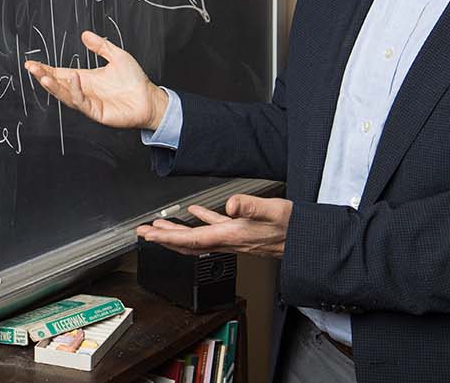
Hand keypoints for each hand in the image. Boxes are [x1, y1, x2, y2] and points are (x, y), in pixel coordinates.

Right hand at [23, 30, 168, 130]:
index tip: (31, 63)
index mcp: (85, 78)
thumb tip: (85, 34)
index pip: (60, 73)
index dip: (45, 69)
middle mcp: (84, 90)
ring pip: (65, 95)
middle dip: (43, 76)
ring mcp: (88, 102)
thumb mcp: (117, 56)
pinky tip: (73, 79)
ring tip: (45, 76)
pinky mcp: (96, 111)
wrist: (149, 98)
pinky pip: (81, 101)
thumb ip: (101, 46)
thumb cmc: (135, 80)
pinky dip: (75, 91)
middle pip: (58, 84)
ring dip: (54, 86)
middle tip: (32, 68)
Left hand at [135, 194, 290, 258]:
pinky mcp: (240, 233)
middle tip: (143, 233)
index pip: (191, 239)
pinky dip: (200, 220)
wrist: (306, 239)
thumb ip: (250, 206)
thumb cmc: (293, 227)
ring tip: (160, 226)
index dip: (167, 238)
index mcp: (231, 235)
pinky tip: (195, 211)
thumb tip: (230, 205)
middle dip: (162, 239)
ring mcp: (233, 238)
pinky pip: (213, 228)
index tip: (148, 235)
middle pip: (187, 244)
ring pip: (196, 239)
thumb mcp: (273, 211)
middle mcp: (228, 241)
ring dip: (176, 233)